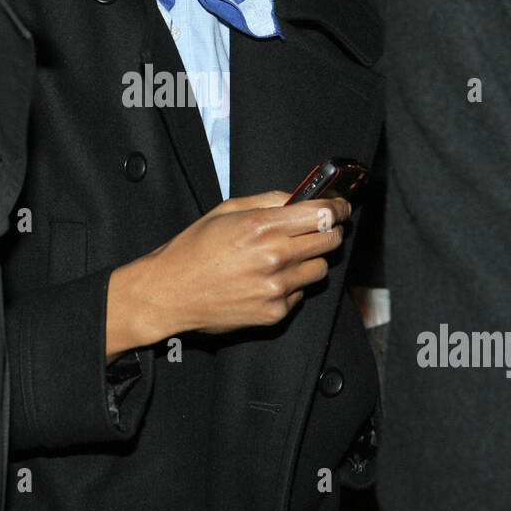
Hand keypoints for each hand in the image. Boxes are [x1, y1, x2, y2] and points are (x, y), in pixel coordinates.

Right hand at [106, 190, 350, 357]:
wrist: (169, 292)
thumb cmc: (193, 250)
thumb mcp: (226, 211)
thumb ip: (267, 200)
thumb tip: (299, 197)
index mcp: (261, 226)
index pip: (323, 213)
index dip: (338, 207)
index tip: (341, 207)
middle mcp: (273, 257)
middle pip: (330, 241)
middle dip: (330, 231)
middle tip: (320, 229)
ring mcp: (276, 288)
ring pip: (320, 269)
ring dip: (311, 260)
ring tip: (286, 257)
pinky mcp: (274, 313)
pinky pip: (300, 293)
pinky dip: (291, 285)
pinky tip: (268, 279)